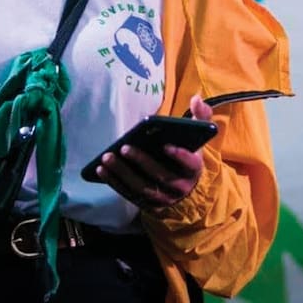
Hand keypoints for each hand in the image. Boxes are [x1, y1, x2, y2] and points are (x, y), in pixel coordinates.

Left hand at [95, 94, 213, 212]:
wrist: (187, 187)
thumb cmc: (187, 154)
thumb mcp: (196, 137)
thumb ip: (200, 116)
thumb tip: (196, 97)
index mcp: (194, 169)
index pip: (190, 164)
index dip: (180, 156)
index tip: (166, 145)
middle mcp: (181, 187)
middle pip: (161, 176)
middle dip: (142, 162)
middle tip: (125, 147)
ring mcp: (164, 198)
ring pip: (143, 187)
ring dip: (123, 173)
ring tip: (107, 157)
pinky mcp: (148, 204)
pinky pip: (130, 194)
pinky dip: (115, 182)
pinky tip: (101, 169)